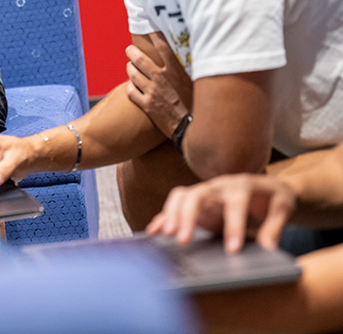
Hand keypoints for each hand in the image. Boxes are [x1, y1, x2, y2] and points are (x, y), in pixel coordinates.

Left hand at [126, 34, 192, 137]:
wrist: (191, 127)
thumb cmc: (198, 104)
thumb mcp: (196, 81)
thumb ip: (189, 69)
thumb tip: (192, 56)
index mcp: (175, 69)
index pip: (162, 46)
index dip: (153, 36)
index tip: (148, 30)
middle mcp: (161, 77)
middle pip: (139, 59)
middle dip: (132, 52)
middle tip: (129, 50)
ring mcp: (152, 91)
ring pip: (132, 74)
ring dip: (130, 69)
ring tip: (129, 67)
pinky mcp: (146, 105)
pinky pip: (131, 92)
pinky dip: (130, 87)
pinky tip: (132, 86)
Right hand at [146, 173, 297, 253]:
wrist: (265, 188)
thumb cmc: (273, 198)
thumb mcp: (283, 208)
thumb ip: (275, 227)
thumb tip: (269, 248)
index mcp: (241, 185)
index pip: (235, 203)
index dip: (234, 226)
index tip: (232, 250)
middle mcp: (218, 186)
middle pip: (197, 195)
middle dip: (187, 217)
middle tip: (183, 241)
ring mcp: (203, 192)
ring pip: (180, 197)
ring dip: (171, 215)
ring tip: (166, 236)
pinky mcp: (194, 202)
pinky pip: (174, 206)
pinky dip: (163, 218)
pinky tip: (154, 232)